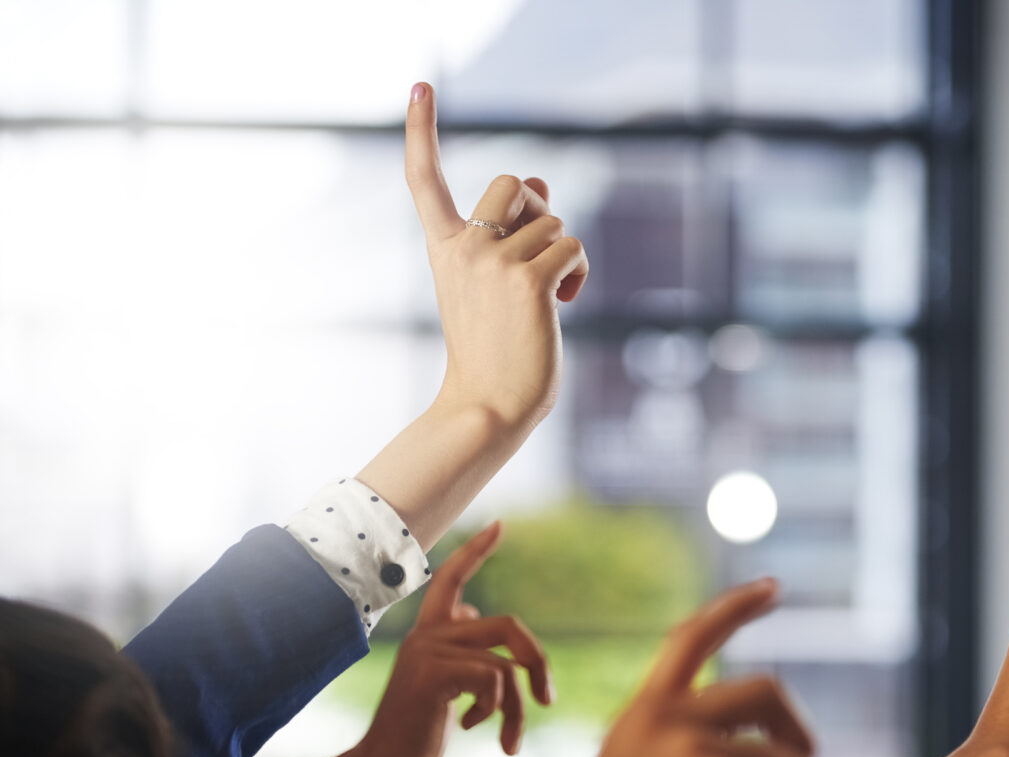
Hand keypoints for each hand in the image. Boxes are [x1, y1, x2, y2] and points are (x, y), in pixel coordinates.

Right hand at [351, 521, 552, 756]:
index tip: (499, 525)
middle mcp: (427, 635)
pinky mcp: (431, 674)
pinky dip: (497, 710)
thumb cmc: (415, 734)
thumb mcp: (442, 684)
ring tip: (510, 741)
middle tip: (547, 701)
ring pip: (506, 663)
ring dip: (519, 708)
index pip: (452, 579)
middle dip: (539, 663)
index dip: (475, 552)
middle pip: (510, 626)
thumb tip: (474, 612)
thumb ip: (458, 648)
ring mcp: (427, 652)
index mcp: (430, 634)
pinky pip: (494, 679)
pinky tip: (471, 728)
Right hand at [405, 82, 588, 425]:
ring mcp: (494, 262)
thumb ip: (509, 232)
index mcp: (444, 249)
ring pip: (554, 222)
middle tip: (543, 249)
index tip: (420, 88)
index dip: (422, 132)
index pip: (424, 180)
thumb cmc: (495, 350)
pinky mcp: (528, 281)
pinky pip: (572, 249)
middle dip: (542, 206)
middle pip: (514, 182)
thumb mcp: (492, 284)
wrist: (489, 404)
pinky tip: (562, 305)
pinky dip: (577, 274)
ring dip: (564, 255)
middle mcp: (464, 248)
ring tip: (550, 298)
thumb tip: (541, 179)